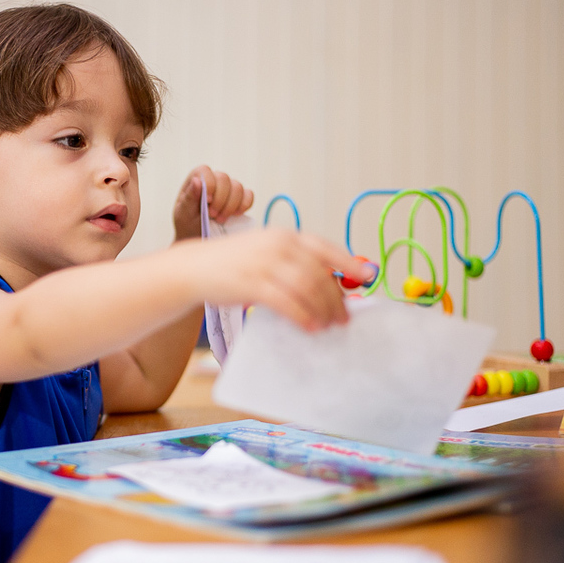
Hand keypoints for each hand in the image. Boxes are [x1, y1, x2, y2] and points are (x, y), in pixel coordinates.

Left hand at [172, 165, 254, 240]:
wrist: (198, 237)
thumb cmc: (187, 224)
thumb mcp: (184, 214)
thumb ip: (189, 197)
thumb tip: (196, 180)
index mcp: (195, 179)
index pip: (205, 171)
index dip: (209, 184)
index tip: (208, 201)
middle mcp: (213, 180)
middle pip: (224, 178)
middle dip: (220, 199)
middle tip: (212, 215)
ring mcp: (228, 188)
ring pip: (237, 187)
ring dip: (230, 205)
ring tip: (221, 219)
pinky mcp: (239, 198)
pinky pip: (248, 195)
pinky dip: (244, 205)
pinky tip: (235, 215)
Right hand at [179, 228, 375, 331]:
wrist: (195, 267)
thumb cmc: (233, 263)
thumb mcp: (265, 251)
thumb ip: (293, 262)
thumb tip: (325, 283)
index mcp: (285, 235)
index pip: (325, 248)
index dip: (349, 262)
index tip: (368, 276)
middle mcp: (278, 245)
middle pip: (319, 274)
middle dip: (336, 298)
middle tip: (344, 317)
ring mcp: (265, 264)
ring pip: (307, 289)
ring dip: (322, 310)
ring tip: (328, 325)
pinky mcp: (253, 284)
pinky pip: (287, 303)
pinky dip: (303, 316)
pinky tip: (309, 327)